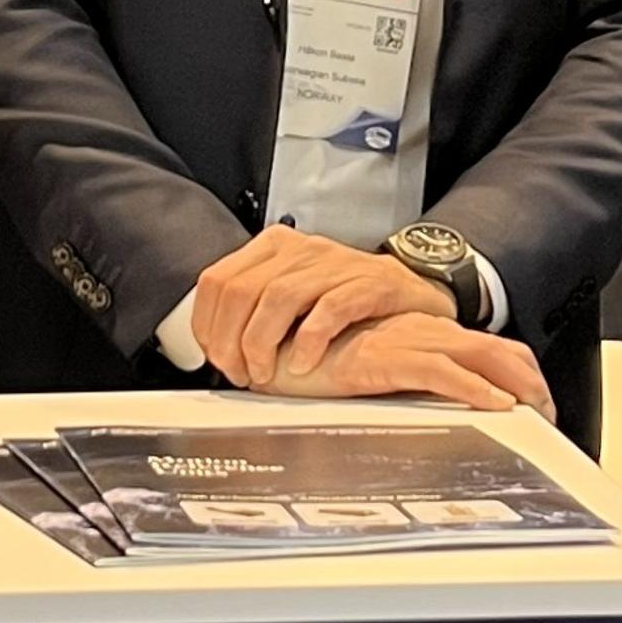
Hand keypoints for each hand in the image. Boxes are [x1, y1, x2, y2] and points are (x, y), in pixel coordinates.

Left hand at [189, 228, 436, 388]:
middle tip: (239, 373)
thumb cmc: (349, 300)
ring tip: (265, 374)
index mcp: (274, 248)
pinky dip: (309, 340)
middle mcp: (300, 249)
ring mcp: (335, 263)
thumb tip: (215, 346)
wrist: (413, 292)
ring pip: (279, 297)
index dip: (208, 325)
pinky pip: (329, 308)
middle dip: (231, 340)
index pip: (218, 279)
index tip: (215, 358)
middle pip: (242, 289)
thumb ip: (256, 310)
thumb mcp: (294, 295)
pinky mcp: (368, 282)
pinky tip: (302, 365)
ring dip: (262, 342)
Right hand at [267, 308, 556, 417]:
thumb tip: (415, 402)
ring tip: (539, 409)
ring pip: (477, 354)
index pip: (479, 345)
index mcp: (415, 334)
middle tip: (551, 410)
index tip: (535, 400)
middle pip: (492, 347)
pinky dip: (474, 388)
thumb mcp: (361, 369)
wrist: (274, 344)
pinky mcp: (384, 358)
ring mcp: (404, 342)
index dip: (512, 368)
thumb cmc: (311, 356)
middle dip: (527, 377)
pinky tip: (497, 405)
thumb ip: (389, 376)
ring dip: (514, 382)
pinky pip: (440, 372)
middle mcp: (417, 332)